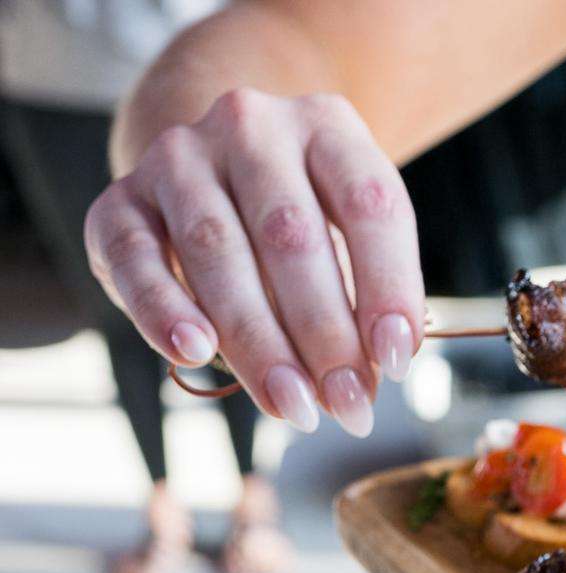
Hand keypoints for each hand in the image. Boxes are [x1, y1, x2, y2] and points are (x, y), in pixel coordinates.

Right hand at [84, 88, 422, 437]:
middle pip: (291, 235)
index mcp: (328, 127)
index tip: (398, 360)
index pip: (370, 205)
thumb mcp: (351, 235)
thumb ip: (364, 293)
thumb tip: (369, 376)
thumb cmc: (306, 216)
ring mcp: (179, 156)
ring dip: (257, 340)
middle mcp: (251, 127)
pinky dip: (161, 309)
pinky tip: (193, 354)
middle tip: (346, 404)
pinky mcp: (120, 197)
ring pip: (216, 250)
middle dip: (324, 334)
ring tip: (291, 404)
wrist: (218, 167)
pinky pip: (132, 256)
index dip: (388, 286)